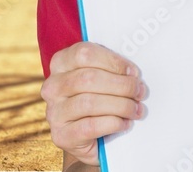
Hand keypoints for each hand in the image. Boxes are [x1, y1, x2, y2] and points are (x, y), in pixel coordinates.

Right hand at [40, 42, 144, 164]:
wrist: (87, 139)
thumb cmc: (98, 101)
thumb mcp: (100, 80)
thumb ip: (110, 70)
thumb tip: (132, 74)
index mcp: (60, 64)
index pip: (84, 53)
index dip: (113, 61)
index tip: (133, 72)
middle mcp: (53, 86)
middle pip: (89, 78)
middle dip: (121, 85)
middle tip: (140, 92)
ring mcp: (54, 112)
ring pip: (90, 102)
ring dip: (121, 106)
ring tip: (136, 109)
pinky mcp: (61, 135)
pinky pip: (90, 126)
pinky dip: (113, 123)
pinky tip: (124, 123)